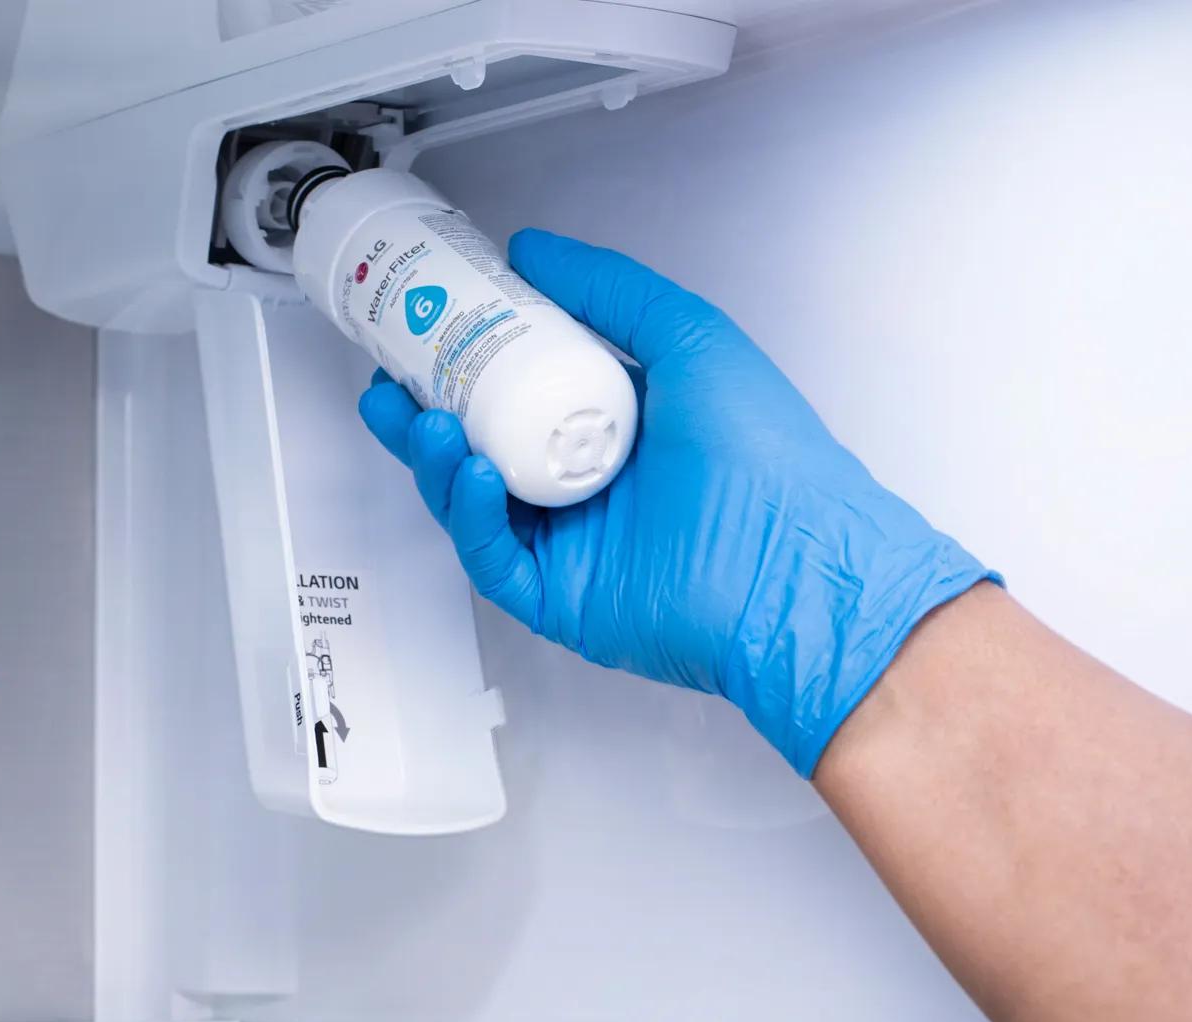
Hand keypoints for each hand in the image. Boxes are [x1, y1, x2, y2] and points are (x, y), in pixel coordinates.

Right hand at [358, 229, 994, 775]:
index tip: (428, 324)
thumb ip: (610, 290)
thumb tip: (537, 252)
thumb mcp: (688, 337)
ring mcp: (571, 544)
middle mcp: (588, 485)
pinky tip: (469, 470)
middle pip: (480, 446)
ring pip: (474, 502)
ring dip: (436, 458)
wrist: (798, 563)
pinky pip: (494, 556)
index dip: (467, 359)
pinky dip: (470, 514)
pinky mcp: (560, 598)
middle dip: (426, 412)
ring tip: (420, 415)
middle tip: (393, 377)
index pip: (519, 389)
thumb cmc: (768, 457)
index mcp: (616, 425)